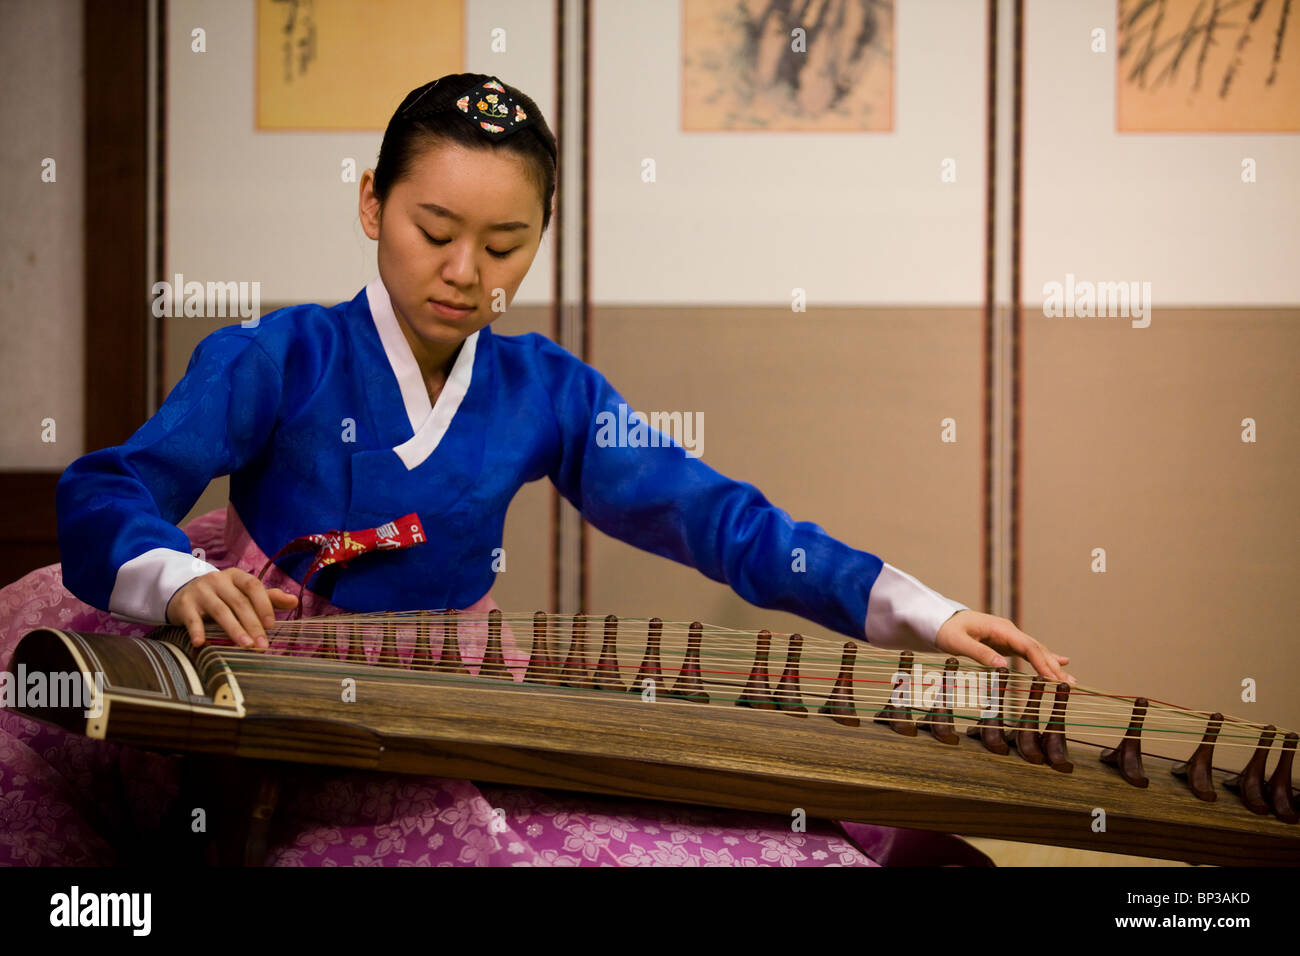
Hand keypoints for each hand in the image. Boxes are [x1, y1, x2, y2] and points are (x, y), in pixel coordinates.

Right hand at [166, 568, 297, 649]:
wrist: (182, 592)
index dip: (263, 604)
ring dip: (233, 629)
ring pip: (220, 611)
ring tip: (245, 645)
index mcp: (236, 576)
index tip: (272, 625)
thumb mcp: (243, 592)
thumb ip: (267, 597)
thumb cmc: (221, 595)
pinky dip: (196, 630)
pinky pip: (191, 619)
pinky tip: (201, 643)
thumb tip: (295, 601)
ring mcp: (200, 591)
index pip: (253, 586)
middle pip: (238, 602)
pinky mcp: (184, 605)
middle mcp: (218, 580)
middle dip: (253, 624)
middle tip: (263, 645)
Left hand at [935, 610, 1072, 683]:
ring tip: (1070, 680)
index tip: (1053, 678)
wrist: (941, 620)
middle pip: (1036, 648)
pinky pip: (1029, 652)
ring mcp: (1009, 636)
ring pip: (1036, 650)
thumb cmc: (948, 630)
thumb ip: (979, 652)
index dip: (1042, 662)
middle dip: (1053, 667)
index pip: (1027, 646)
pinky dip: (1045, 659)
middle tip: (1070, 684)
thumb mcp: (958, 642)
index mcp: (1000, 628)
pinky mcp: (1006, 643)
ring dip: (1052, 665)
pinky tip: (1061, 662)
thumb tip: (1002, 665)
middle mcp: (1009, 631)